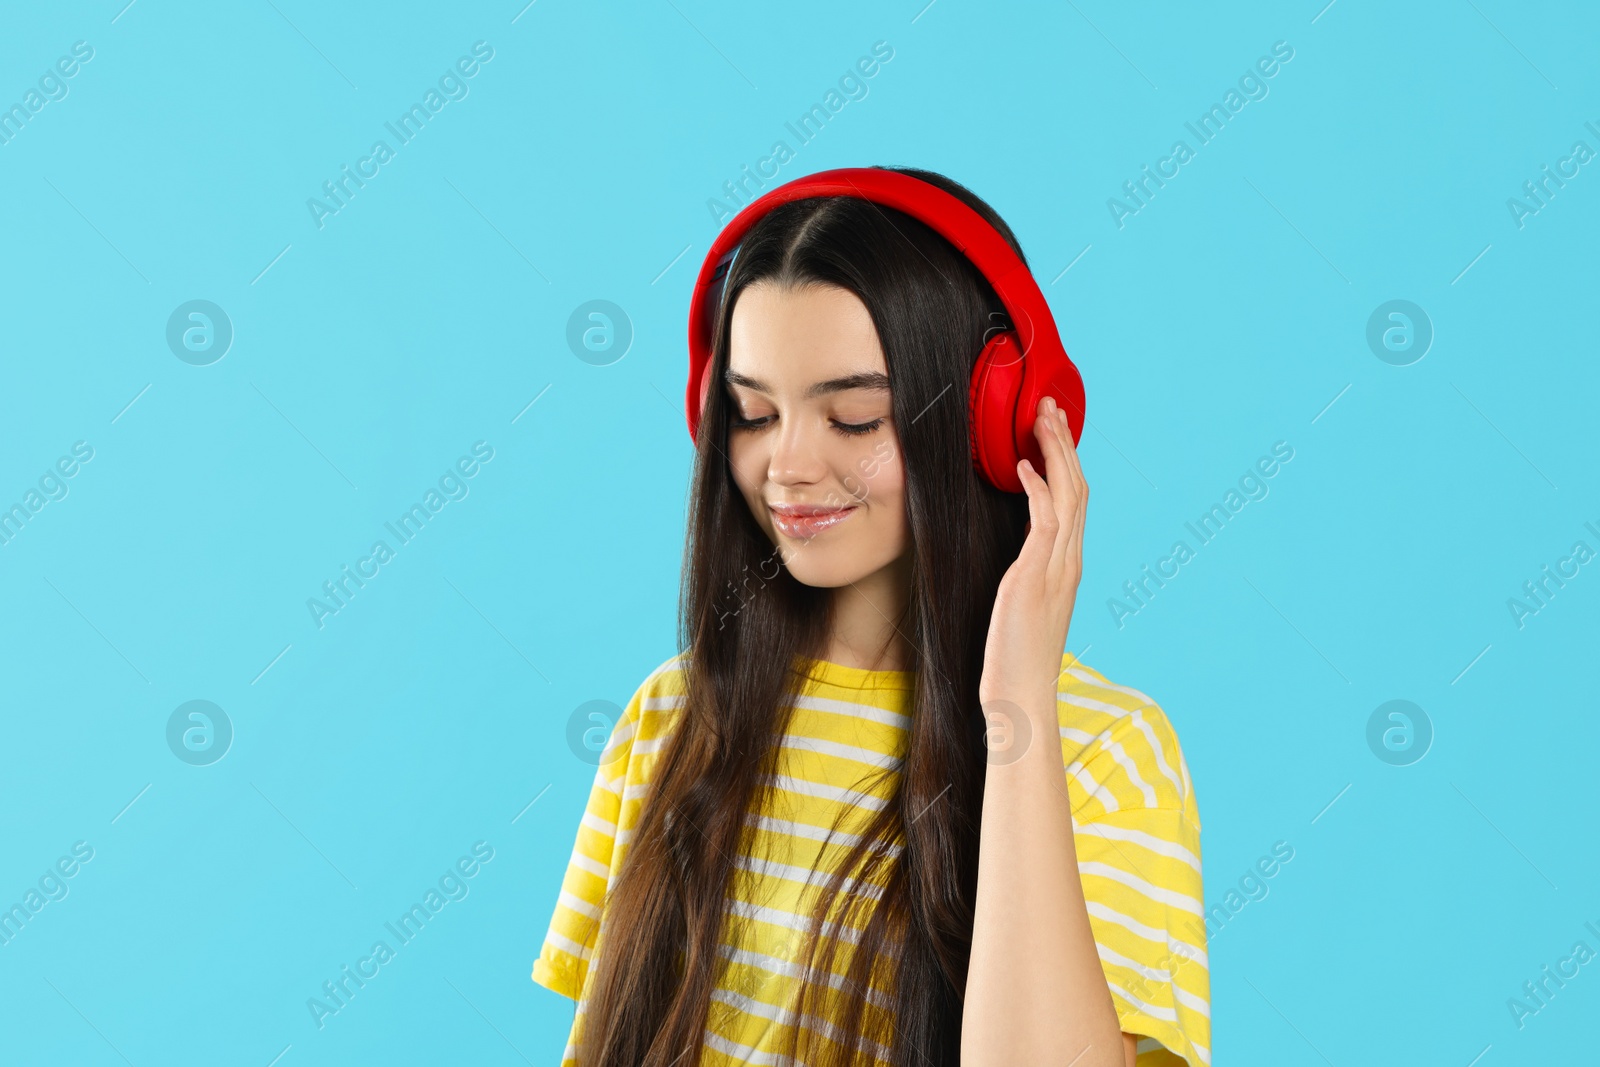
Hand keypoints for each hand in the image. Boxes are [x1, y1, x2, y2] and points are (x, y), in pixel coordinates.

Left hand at [978, 395, 1087, 710]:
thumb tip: (1020, 554)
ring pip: (1066, 497)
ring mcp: (1055, 569)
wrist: (1020, 695)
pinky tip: (1022, 468)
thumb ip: (1028, 573)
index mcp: (1067, 564)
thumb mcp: (1024, 603)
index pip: (1074, 499)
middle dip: (1063, 443)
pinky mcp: (1034, 579)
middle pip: (1076, 487)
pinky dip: (1035, 491)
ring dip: (1054, 453)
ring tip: (1040, 419)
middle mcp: (1068, 561)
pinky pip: (1043, 525)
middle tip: (1050, 406)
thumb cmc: (1015, 655)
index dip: (1066, 460)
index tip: (1053, 428)